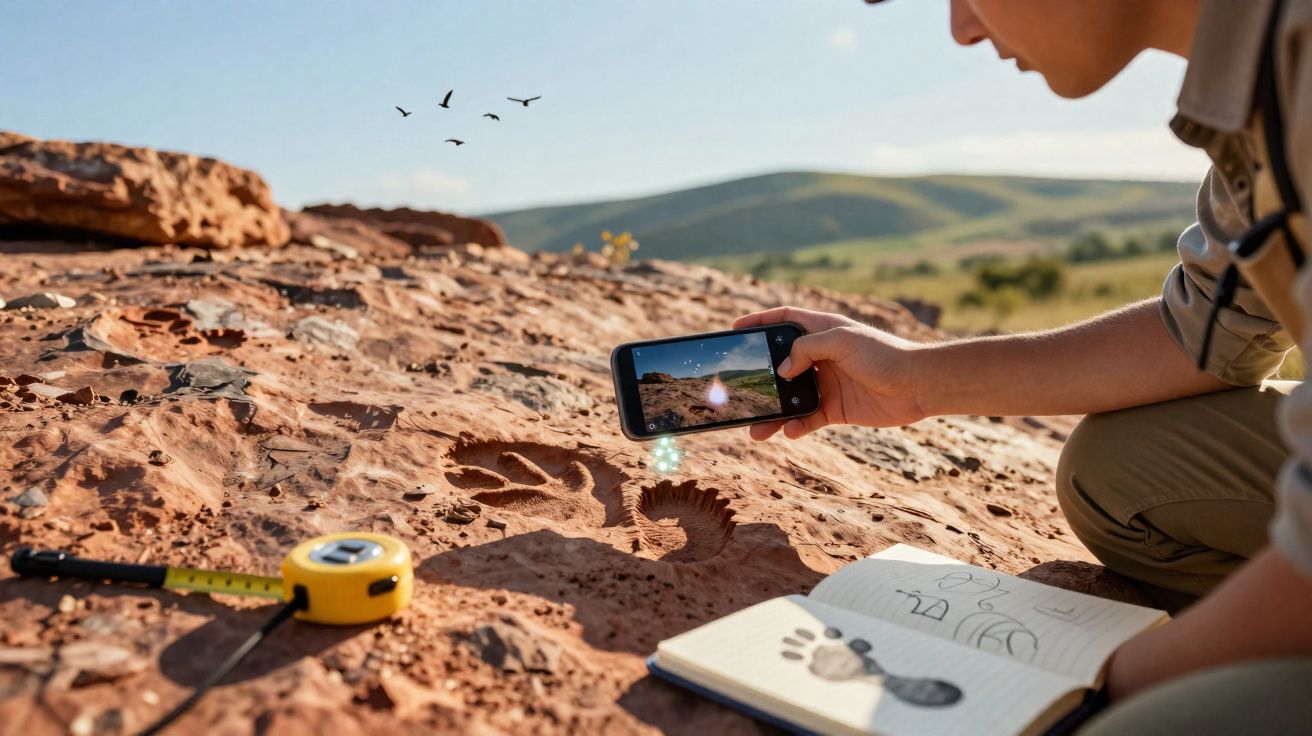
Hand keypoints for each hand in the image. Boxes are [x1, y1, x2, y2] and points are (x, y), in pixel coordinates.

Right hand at [733, 306, 926, 439]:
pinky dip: (796, 426)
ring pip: (789, 399)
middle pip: (780, 365)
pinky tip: (790, 431)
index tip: (735, 328)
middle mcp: (821, 356)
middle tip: (737, 390)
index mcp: (822, 331)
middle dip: (759, 378)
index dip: (760, 322)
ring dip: (772, 414)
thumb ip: (806, 349)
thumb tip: (782, 371)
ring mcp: (826, 383)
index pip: (783, 321)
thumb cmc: (884, 354)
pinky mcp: (835, 408)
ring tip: (756, 430)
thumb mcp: (841, 340)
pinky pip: (808, 419)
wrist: (917, 385)